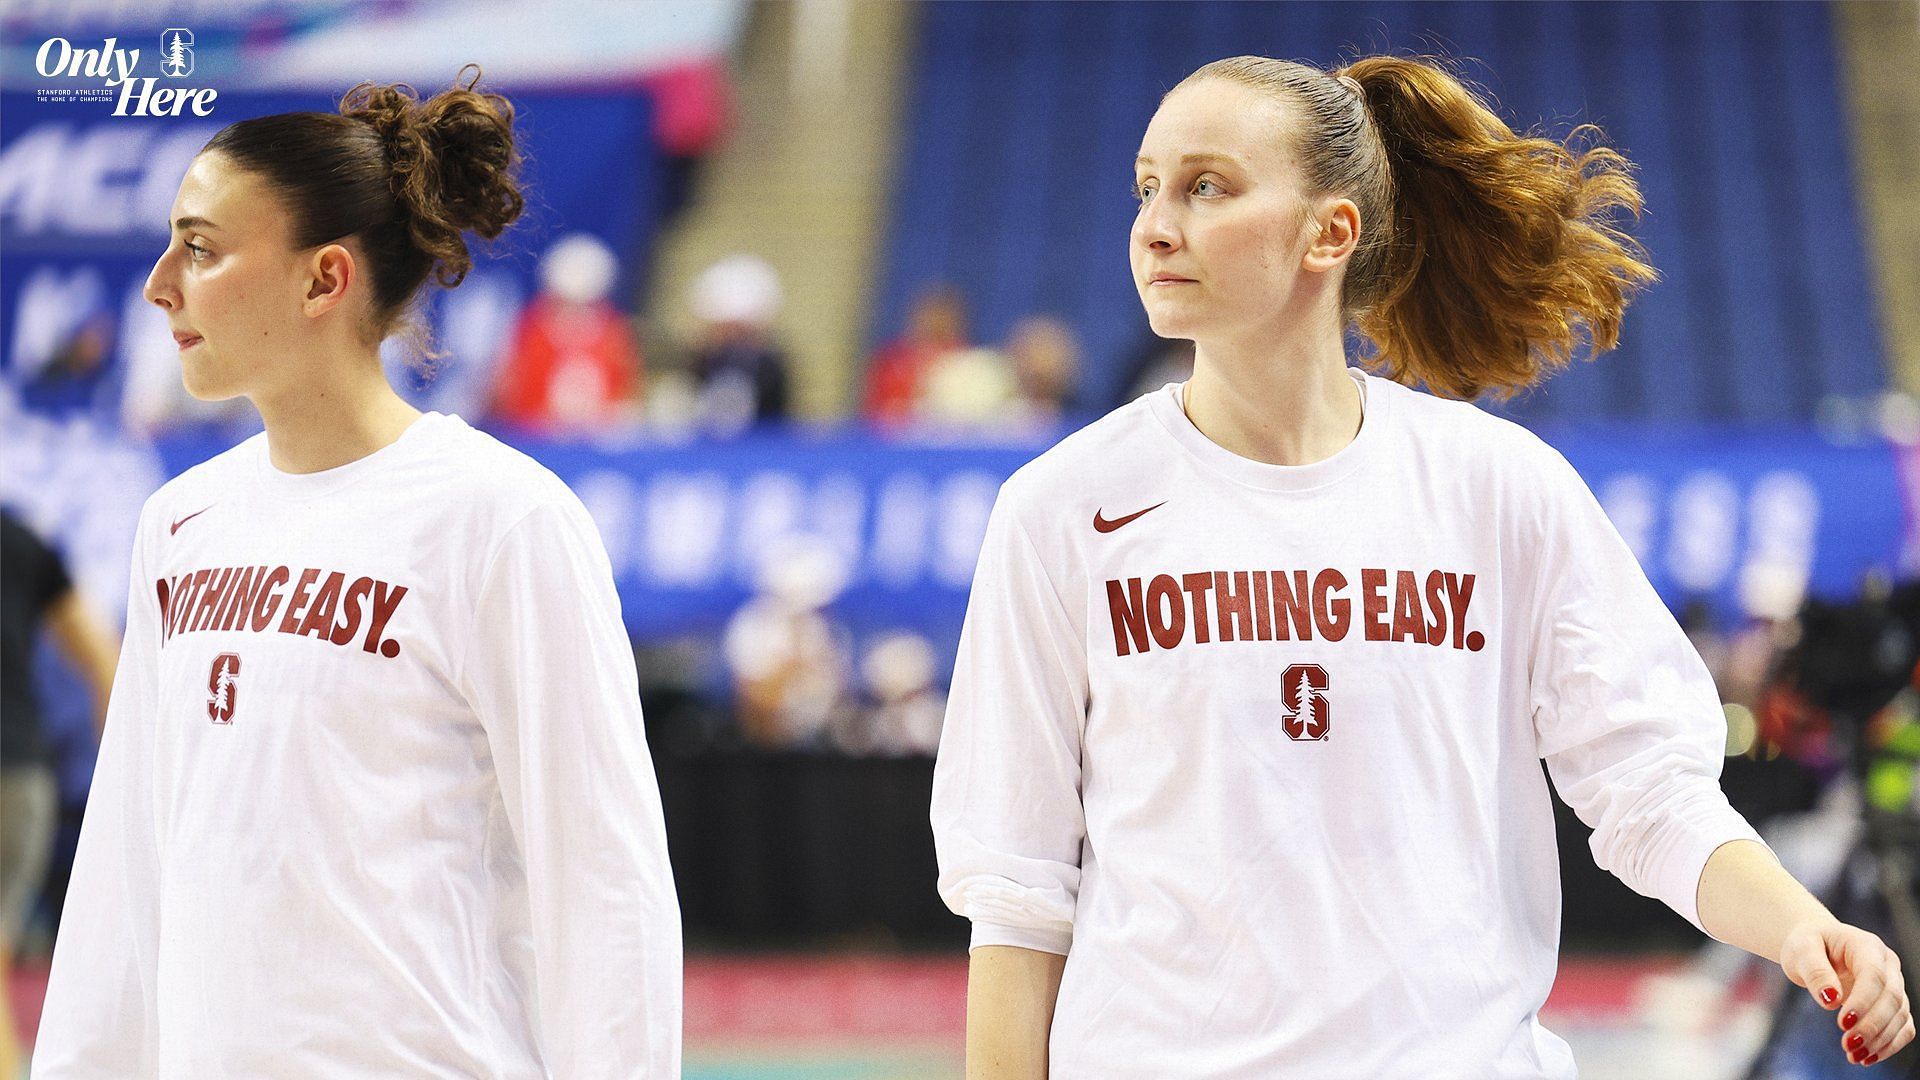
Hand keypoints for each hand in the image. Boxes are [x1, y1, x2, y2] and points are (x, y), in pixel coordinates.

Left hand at [1778, 918, 1913, 1066]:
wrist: (1816, 947)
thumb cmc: (1807, 945)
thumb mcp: (1801, 950)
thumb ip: (1815, 972)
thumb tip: (1831, 1000)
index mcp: (1866, 945)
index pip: (1874, 975)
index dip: (1863, 1001)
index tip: (1842, 1024)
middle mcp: (1887, 964)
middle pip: (1891, 998)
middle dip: (1871, 1025)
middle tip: (1847, 1044)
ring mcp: (1894, 984)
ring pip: (1900, 1015)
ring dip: (1880, 1039)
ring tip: (1854, 1056)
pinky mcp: (1892, 1003)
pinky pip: (1902, 1026)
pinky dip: (1890, 1044)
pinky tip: (1868, 1057)